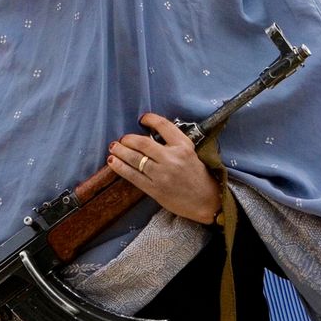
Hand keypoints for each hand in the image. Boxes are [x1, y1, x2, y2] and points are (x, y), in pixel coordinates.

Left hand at [107, 112, 221, 223]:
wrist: (207, 201)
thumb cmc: (199, 176)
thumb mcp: (192, 153)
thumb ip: (174, 144)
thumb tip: (150, 136)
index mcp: (184, 146)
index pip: (163, 126)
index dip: (149, 120)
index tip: (142, 119)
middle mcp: (172, 158)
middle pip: (143, 143)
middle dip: (128, 139)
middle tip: (122, 139)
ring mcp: (162, 175)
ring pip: (135, 159)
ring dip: (120, 151)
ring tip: (113, 147)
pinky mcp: (155, 189)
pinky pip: (133, 176)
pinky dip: (120, 167)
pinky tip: (113, 162)